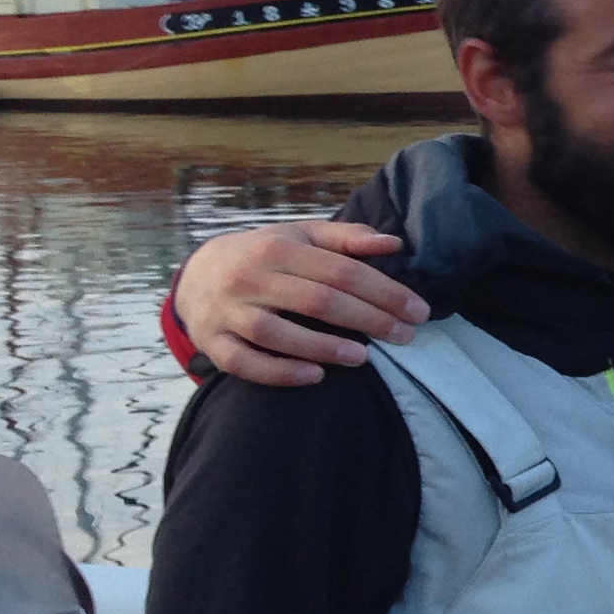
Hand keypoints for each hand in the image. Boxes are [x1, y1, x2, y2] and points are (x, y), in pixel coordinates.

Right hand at [179, 225, 427, 386]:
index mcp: (277, 249)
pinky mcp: (211, 341)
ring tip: (363, 357)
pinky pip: (243, 362)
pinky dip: (279, 372)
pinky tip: (315, 376)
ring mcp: (226, 312)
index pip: (340, 271)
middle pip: (316, 301)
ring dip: (323, 348)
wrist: (196, 273)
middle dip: (368, 320)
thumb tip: (394, 243)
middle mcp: (249, 278)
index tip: (418, 311)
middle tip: (405, 336)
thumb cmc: (264, 255)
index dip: (384, 292)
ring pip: (276, 333)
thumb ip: (346, 239)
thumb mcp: (301, 236)